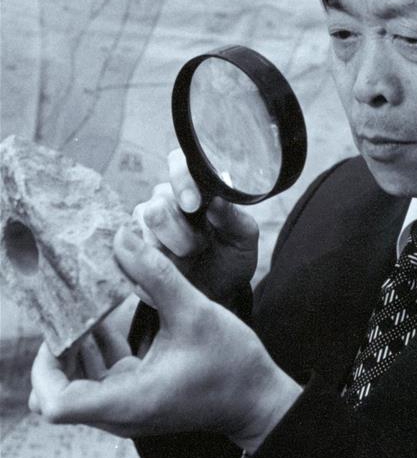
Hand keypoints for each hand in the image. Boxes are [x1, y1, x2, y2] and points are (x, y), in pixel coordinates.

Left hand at [29, 225, 301, 451]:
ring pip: (74, 388)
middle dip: (54, 354)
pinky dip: (93, 355)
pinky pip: (98, 381)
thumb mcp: (195, 312)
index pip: (56, 404)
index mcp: (129, 400)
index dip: (44, 367)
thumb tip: (122, 239)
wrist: (257, 399)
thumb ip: (157, 275)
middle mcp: (121, 412)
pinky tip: (102, 321)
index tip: (58, 331)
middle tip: (65, 314)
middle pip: (55, 396)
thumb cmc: (232, 364)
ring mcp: (127, 409)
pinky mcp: (137, 398)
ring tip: (81, 311)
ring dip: (72, 353)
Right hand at [134, 148, 257, 302]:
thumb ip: (233, 217)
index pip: (178, 163)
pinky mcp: (132, 248)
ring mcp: (145, 224)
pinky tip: (170, 271)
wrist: (216, 294)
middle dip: (179, 232)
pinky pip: (131, 251)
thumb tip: (217, 200)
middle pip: (157, 204)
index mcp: (195, 188)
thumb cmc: (231, 258)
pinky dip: (154, 264)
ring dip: (167, 251)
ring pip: (142, 229)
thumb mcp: (243, 239)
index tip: (192, 205)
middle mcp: (166, 200)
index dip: (181, 180)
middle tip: (198, 247)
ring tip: (187, 260)